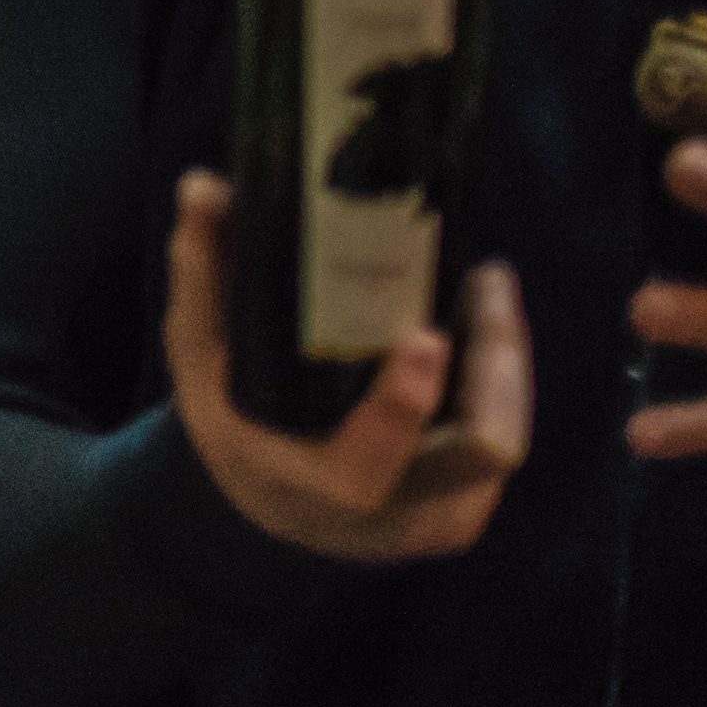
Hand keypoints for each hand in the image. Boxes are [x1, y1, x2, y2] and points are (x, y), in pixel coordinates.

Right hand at [165, 170, 531, 561]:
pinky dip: (499, 385)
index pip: (366, 465)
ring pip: (503, 440)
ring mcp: (434, 521)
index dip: (403, 406)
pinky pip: (501, 444)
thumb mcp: (200, 357)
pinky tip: (481, 336)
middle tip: (484, 278)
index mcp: (308, 485)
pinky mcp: (465, 513)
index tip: (425, 335)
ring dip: (505, 361)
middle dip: (493, 360)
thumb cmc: (233, 421)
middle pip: (480, 450)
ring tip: (488, 291)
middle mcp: (384, 517)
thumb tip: (205, 185)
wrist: (270, 507)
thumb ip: (204, 276)